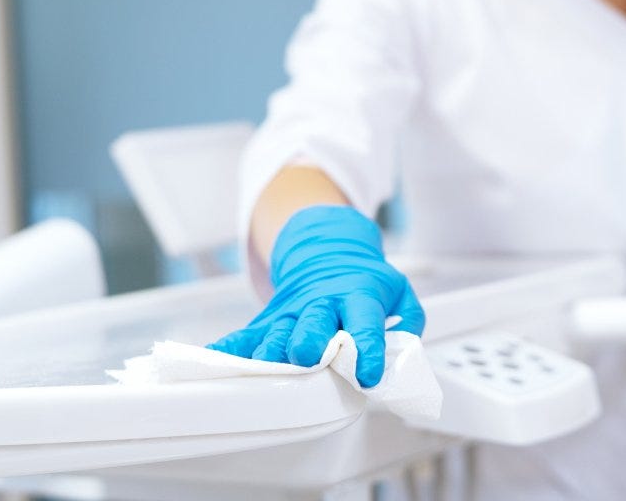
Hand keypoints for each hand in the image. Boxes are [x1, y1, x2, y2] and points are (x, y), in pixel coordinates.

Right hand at [206, 205, 424, 387]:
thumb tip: (406, 350)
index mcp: (358, 295)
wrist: (329, 251)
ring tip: (264, 365)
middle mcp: (323, 303)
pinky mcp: (271, 319)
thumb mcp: (398, 290)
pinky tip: (215, 358)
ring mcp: (294, 311)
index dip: (368, 347)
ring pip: (279, 331)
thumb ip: (410, 317)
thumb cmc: (365, 282)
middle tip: (306, 356)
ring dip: (271, 350)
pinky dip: (231, 347)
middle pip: (315, 321)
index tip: (369, 373)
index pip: (366, 322)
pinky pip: (248, 333)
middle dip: (309, 339)